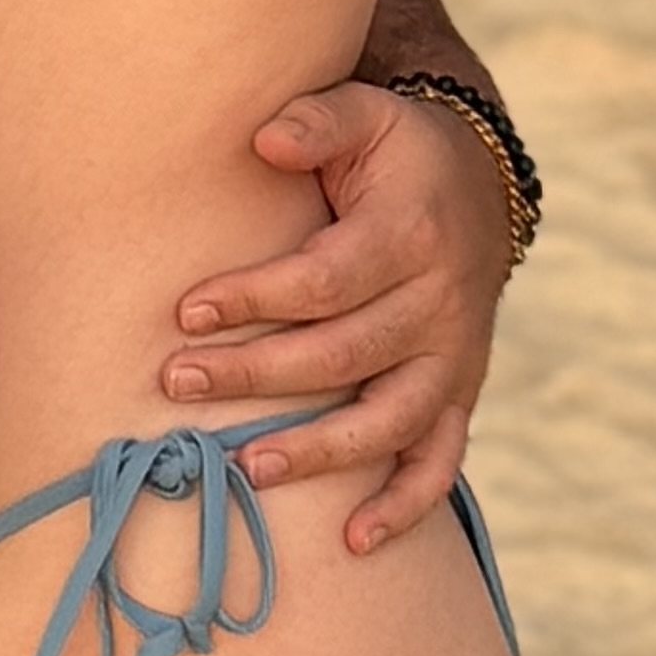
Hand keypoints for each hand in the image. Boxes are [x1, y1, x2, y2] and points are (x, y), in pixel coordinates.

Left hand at [166, 74, 509, 556]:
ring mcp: (454, 357)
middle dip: (256, 376)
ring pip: (388, 420)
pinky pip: (441, 460)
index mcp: (410, 234)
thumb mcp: (365, 115)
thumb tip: (263, 139)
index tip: (187, 311)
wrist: (478, 185)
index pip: (324, 280)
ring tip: (246, 467)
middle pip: (343, 355)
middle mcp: (440, 303)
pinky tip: (356, 540)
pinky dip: (406, 506)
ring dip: (318, 451)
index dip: (255, 299)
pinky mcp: (460, 392)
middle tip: (177, 383)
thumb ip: (316, 120)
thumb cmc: (395, 152)